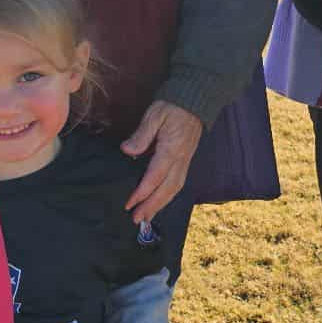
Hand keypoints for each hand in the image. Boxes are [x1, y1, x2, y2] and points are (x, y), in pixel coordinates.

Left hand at [122, 100, 202, 223]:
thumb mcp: (154, 115)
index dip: (142, 192)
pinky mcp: (185, 161)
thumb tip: (127, 150)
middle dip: (151, 206)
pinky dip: (167, 197)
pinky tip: (159, 202)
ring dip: (160, 205)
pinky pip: (177, 184)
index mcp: (171, 150)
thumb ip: (141, 134)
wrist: (194, 102)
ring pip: (174, 189)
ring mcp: (185, 162)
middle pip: (166, 189)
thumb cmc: (172, 107)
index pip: (155, 176)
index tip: (129, 204)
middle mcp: (180, 160)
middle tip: (136, 219)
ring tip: (146, 217)